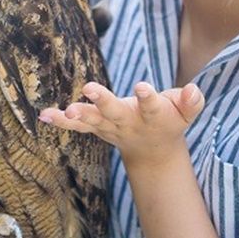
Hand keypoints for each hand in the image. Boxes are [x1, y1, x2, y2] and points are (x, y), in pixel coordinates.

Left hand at [39, 81, 203, 167]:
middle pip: (115, 112)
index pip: (151, 106)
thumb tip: (194, 90)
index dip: (148, 97)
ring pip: (93, 120)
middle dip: (103, 101)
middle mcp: (128, 123)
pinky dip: (60, 121)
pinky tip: (44, 115)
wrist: (151, 150)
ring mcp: (110, 127)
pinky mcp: (96, 127)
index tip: (142, 87)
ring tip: (65, 110)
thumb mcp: (185, 112)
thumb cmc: (169, 119)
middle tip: (90, 88)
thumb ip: (191, 102)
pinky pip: (77, 126)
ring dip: (79, 114)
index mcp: (153, 116)